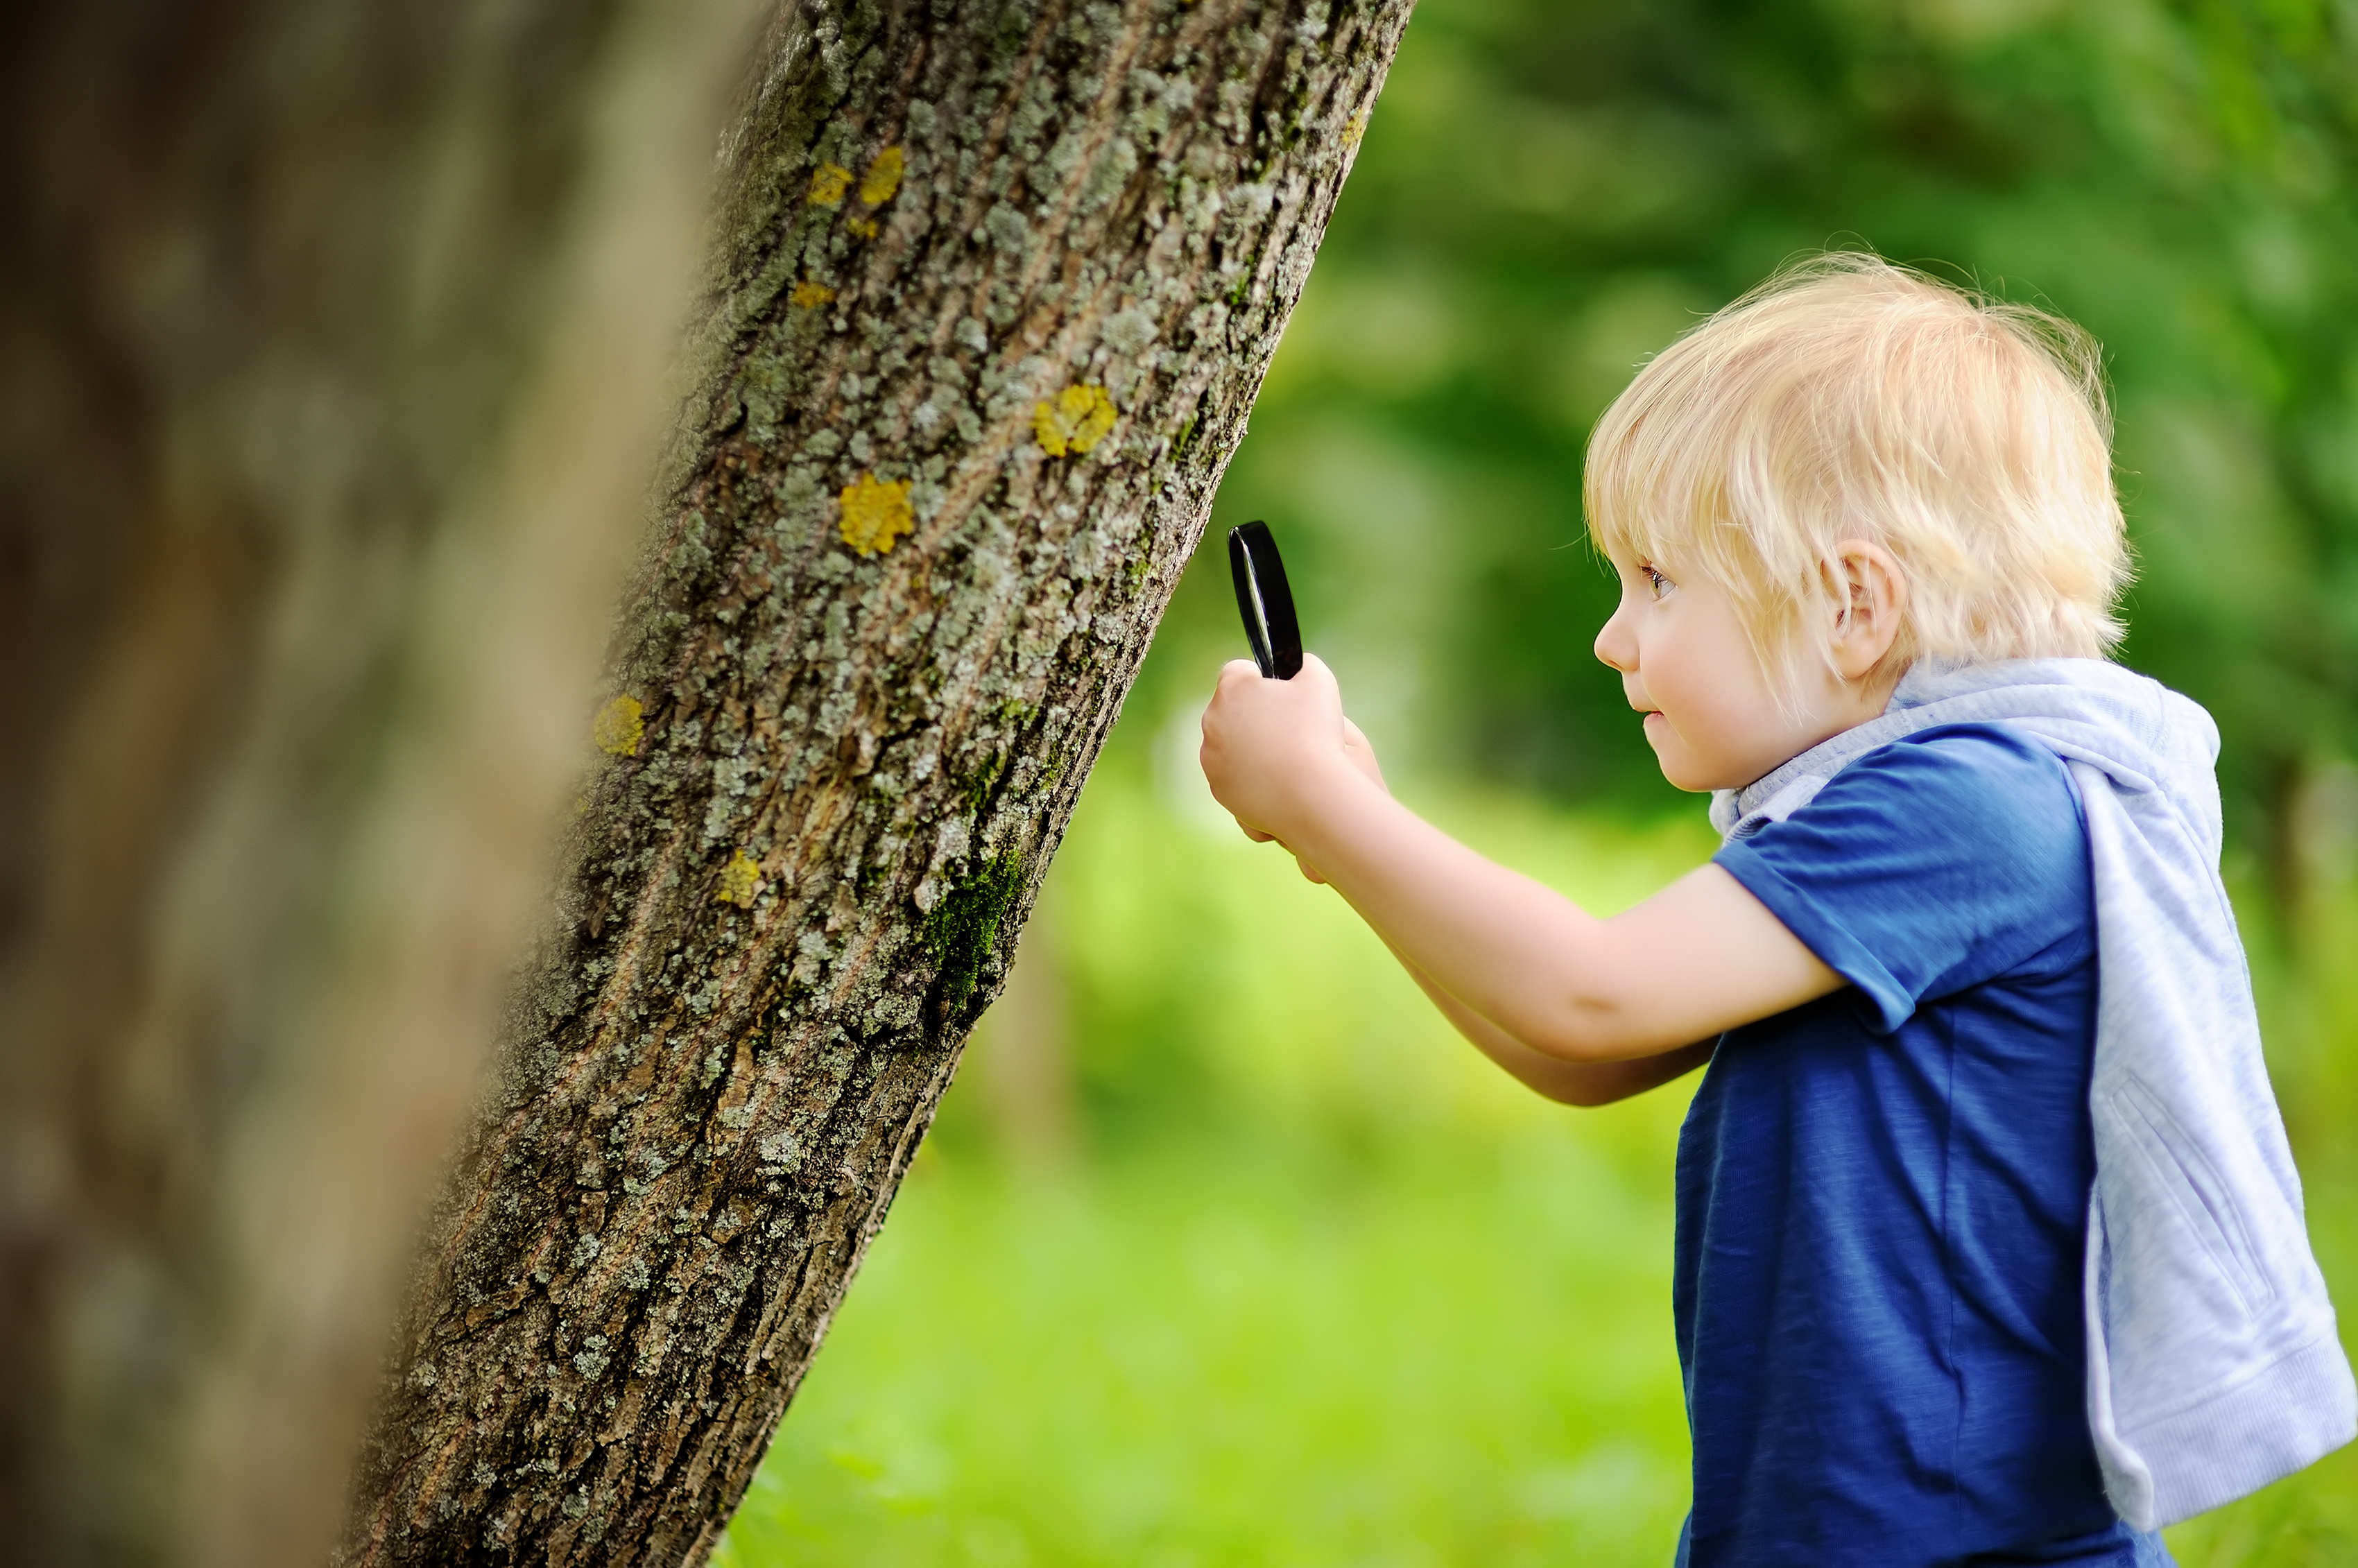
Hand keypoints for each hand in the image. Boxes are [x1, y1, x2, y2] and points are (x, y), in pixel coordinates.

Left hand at [1198, 655, 1382, 882]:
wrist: (1310, 793)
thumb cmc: (1316, 732)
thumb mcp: (1319, 681)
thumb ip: (1304, 665)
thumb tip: (1297, 667)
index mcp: (1232, 688)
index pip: (1238, 671)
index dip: (1262, 680)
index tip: (1282, 695)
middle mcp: (1212, 720)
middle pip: (1231, 708)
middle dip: (1254, 714)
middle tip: (1288, 729)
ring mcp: (1211, 757)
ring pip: (1229, 743)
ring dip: (1249, 746)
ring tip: (1283, 757)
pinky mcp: (1218, 788)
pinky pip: (1232, 775)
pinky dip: (1249, 776)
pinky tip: (1275, 779)